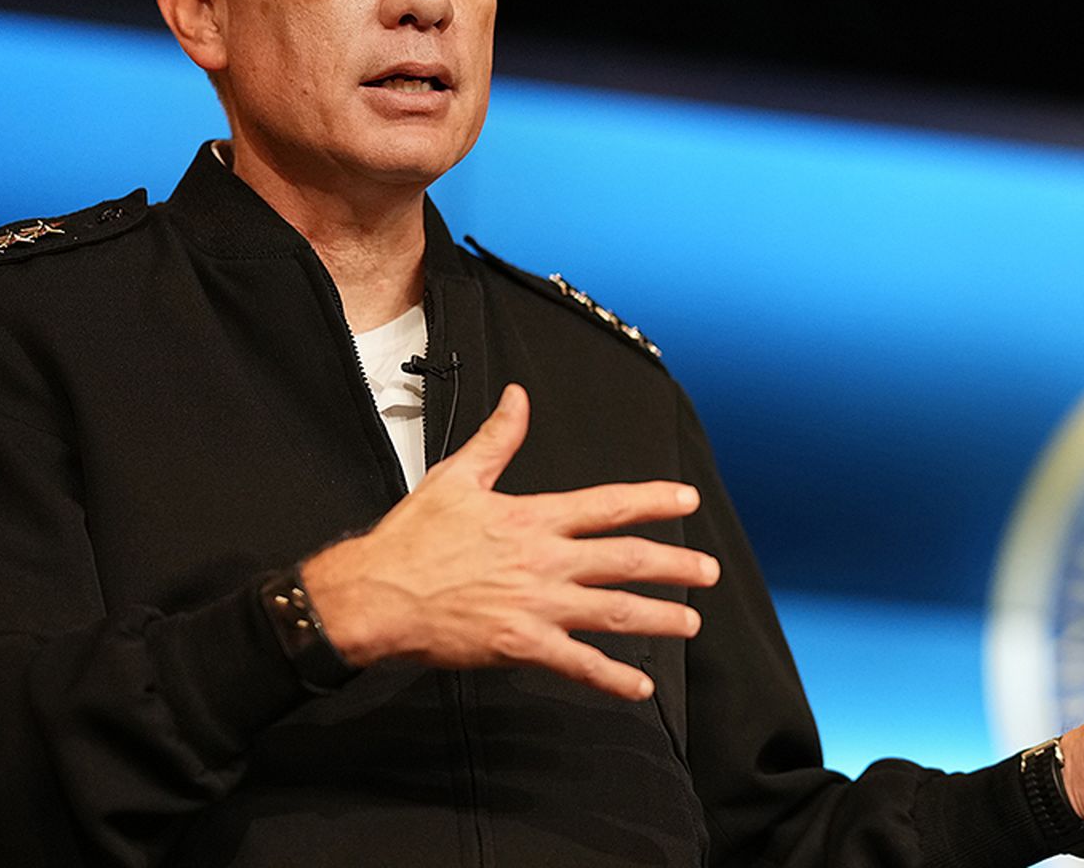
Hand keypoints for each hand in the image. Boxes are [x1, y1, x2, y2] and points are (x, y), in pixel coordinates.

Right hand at [298, 383, 720, 699]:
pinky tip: (639, 685)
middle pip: (625, 560)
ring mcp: (536, 604)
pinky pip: (577, 664)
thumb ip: (498, 439)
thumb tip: (518, 398)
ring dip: (658, 617)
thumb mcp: (456, 477)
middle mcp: (544, 560)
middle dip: (674, 565)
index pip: (608, 505)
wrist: (374, 595)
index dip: (653, 502)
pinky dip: (611, 676)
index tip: (687, 501)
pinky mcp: (521, 644)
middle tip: (709, 571)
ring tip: (690, 622)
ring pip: (613, 611)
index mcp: (532, 518)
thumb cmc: (411, 540)